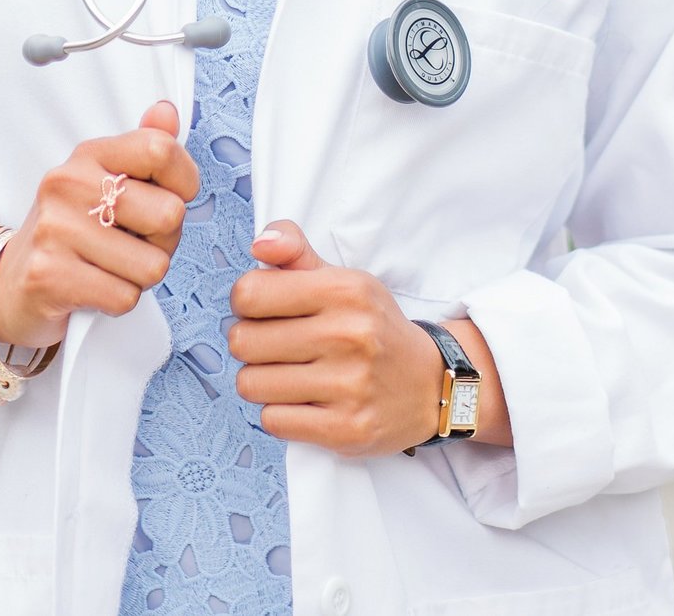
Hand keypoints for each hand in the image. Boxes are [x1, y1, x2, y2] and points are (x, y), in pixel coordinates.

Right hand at [0, 100, 199, 347]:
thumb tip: (166, 111)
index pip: (161, 149)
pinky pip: (125, 297)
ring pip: (153, 265)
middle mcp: (69, 184)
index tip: (167, 198)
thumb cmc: (70, 234)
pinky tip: (93, 289)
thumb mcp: (102, 183)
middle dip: (162, 241)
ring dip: (139, 277)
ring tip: (109, 268)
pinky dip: (118, 301)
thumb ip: (142, 150)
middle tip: (130, 245)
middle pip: (169, 214)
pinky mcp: (50, 276)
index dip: (184, 181)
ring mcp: (56, 229)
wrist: (7, 284)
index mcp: (89, 155)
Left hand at [227, 219, 444, 457]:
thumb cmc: (372, 328)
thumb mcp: (344, 281)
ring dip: (261, 382)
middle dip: (250, 345)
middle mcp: (348, 335)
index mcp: (344, 290)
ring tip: (289, 376)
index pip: (249, 294)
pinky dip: (280, 413)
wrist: (431, 385)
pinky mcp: (347, 429)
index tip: (263, 312)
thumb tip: (260, 243)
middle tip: (276, 348)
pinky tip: (304, 402)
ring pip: (251, 384)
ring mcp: (349, 386)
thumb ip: (296, 253)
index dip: (246, 304)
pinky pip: (272, 421)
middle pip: (243, 341)